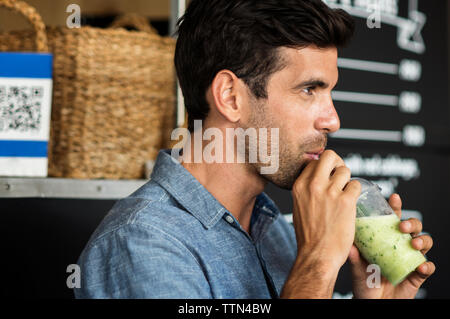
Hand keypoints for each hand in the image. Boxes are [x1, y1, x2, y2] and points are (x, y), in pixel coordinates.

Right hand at [281, 150, 360, 297]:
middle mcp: (313, 185)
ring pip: (345, 170)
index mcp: (299, 186)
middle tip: (340, 175)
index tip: (329, 175)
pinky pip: (356, 185)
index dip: (324, 167)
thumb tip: (316, 179)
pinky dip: (356, 193)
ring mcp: (330, 192)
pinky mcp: (345, 201)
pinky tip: (351, 204)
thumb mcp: (298, 207)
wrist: (317, 255)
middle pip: (330, 156)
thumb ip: (306, 190)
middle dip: (338, 163)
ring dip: (348, 181)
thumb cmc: (308, 236)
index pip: (314, 162)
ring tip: (346, 194)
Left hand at [349, 193, 434, 298]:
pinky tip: (420, 266)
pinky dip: (426, 265)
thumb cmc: (363, 281)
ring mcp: (410, 259)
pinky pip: (428, 268)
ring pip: (425, 242)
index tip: (394, 197)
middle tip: (402, 226)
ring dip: (422, 240)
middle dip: (411, 223)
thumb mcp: (356, 267)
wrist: (370, 303)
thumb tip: (349, 243)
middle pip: (413, 227)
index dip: (395, 207)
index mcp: (385, 239)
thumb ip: (354, 255)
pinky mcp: (417, 275)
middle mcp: (399, 246)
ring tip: (412, 244)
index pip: (392, 219)